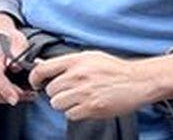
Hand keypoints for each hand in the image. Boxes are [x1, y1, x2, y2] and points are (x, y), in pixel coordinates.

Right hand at [0, 13, 32, 104]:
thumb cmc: (5, 38)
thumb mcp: (18, 40)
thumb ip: (18, 53)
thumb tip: (16, 67)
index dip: (5, 88)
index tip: (15, 98)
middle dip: (8, 96)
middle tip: (27, 95)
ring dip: (2, 99)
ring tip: (19, 96)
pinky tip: (6, 94)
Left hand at [29, 52, 172, 120]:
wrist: (138, 81)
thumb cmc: (116, 69)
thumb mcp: (91, 57)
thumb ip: (67, 63)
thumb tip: (42, 64)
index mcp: (77, 61)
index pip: (42, 69)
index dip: (35, 78)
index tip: (37, 83)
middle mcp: (78, 75)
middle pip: (50, 90)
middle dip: (58, 93)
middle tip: (71, 91)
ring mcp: (84, 92)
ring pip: (57, 104)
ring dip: (66, 104)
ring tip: (80, 98)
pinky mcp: (90, 107)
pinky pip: (70, 115)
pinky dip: (76, 112)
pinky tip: (88, 105)